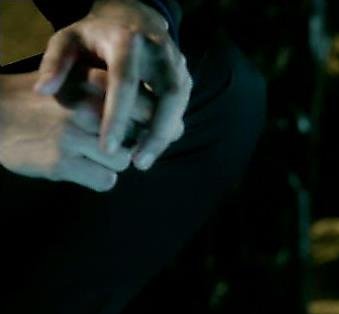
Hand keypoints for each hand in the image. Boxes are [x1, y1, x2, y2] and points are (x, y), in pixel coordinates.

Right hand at [0, 69, 155, 190]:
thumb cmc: (46, 102)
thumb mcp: (78, 82)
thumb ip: (116, 94)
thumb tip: (167, 119)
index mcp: (94, 82)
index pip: (149, 108)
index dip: (152, 124)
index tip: (146, 130)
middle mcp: (87, 107)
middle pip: (140, 136)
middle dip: (134, 143)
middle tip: (114, 143)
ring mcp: (74, 136)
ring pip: (124, 161)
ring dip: (114, 162)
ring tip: (89, 152)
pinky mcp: (62, 163)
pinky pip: (107, 181)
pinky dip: (99, 178)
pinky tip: (79, 166)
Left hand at [34, 0, 190, 170]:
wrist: (131, 17)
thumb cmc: (94, 35)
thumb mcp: (68, 40)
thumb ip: (54, 63)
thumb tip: (44, 91)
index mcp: (127, 41)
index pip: (125, 83)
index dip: (118, 117)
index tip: (108, 148)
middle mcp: (159, 51)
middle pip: (168, 96)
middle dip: (156, 133)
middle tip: (138, 164)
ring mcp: (177, 63)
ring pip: (180, 104)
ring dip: (165, 135)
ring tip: (144, 160)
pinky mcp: (185, 75)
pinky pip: (181, 106)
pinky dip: (168, 128)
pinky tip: (151, 146)